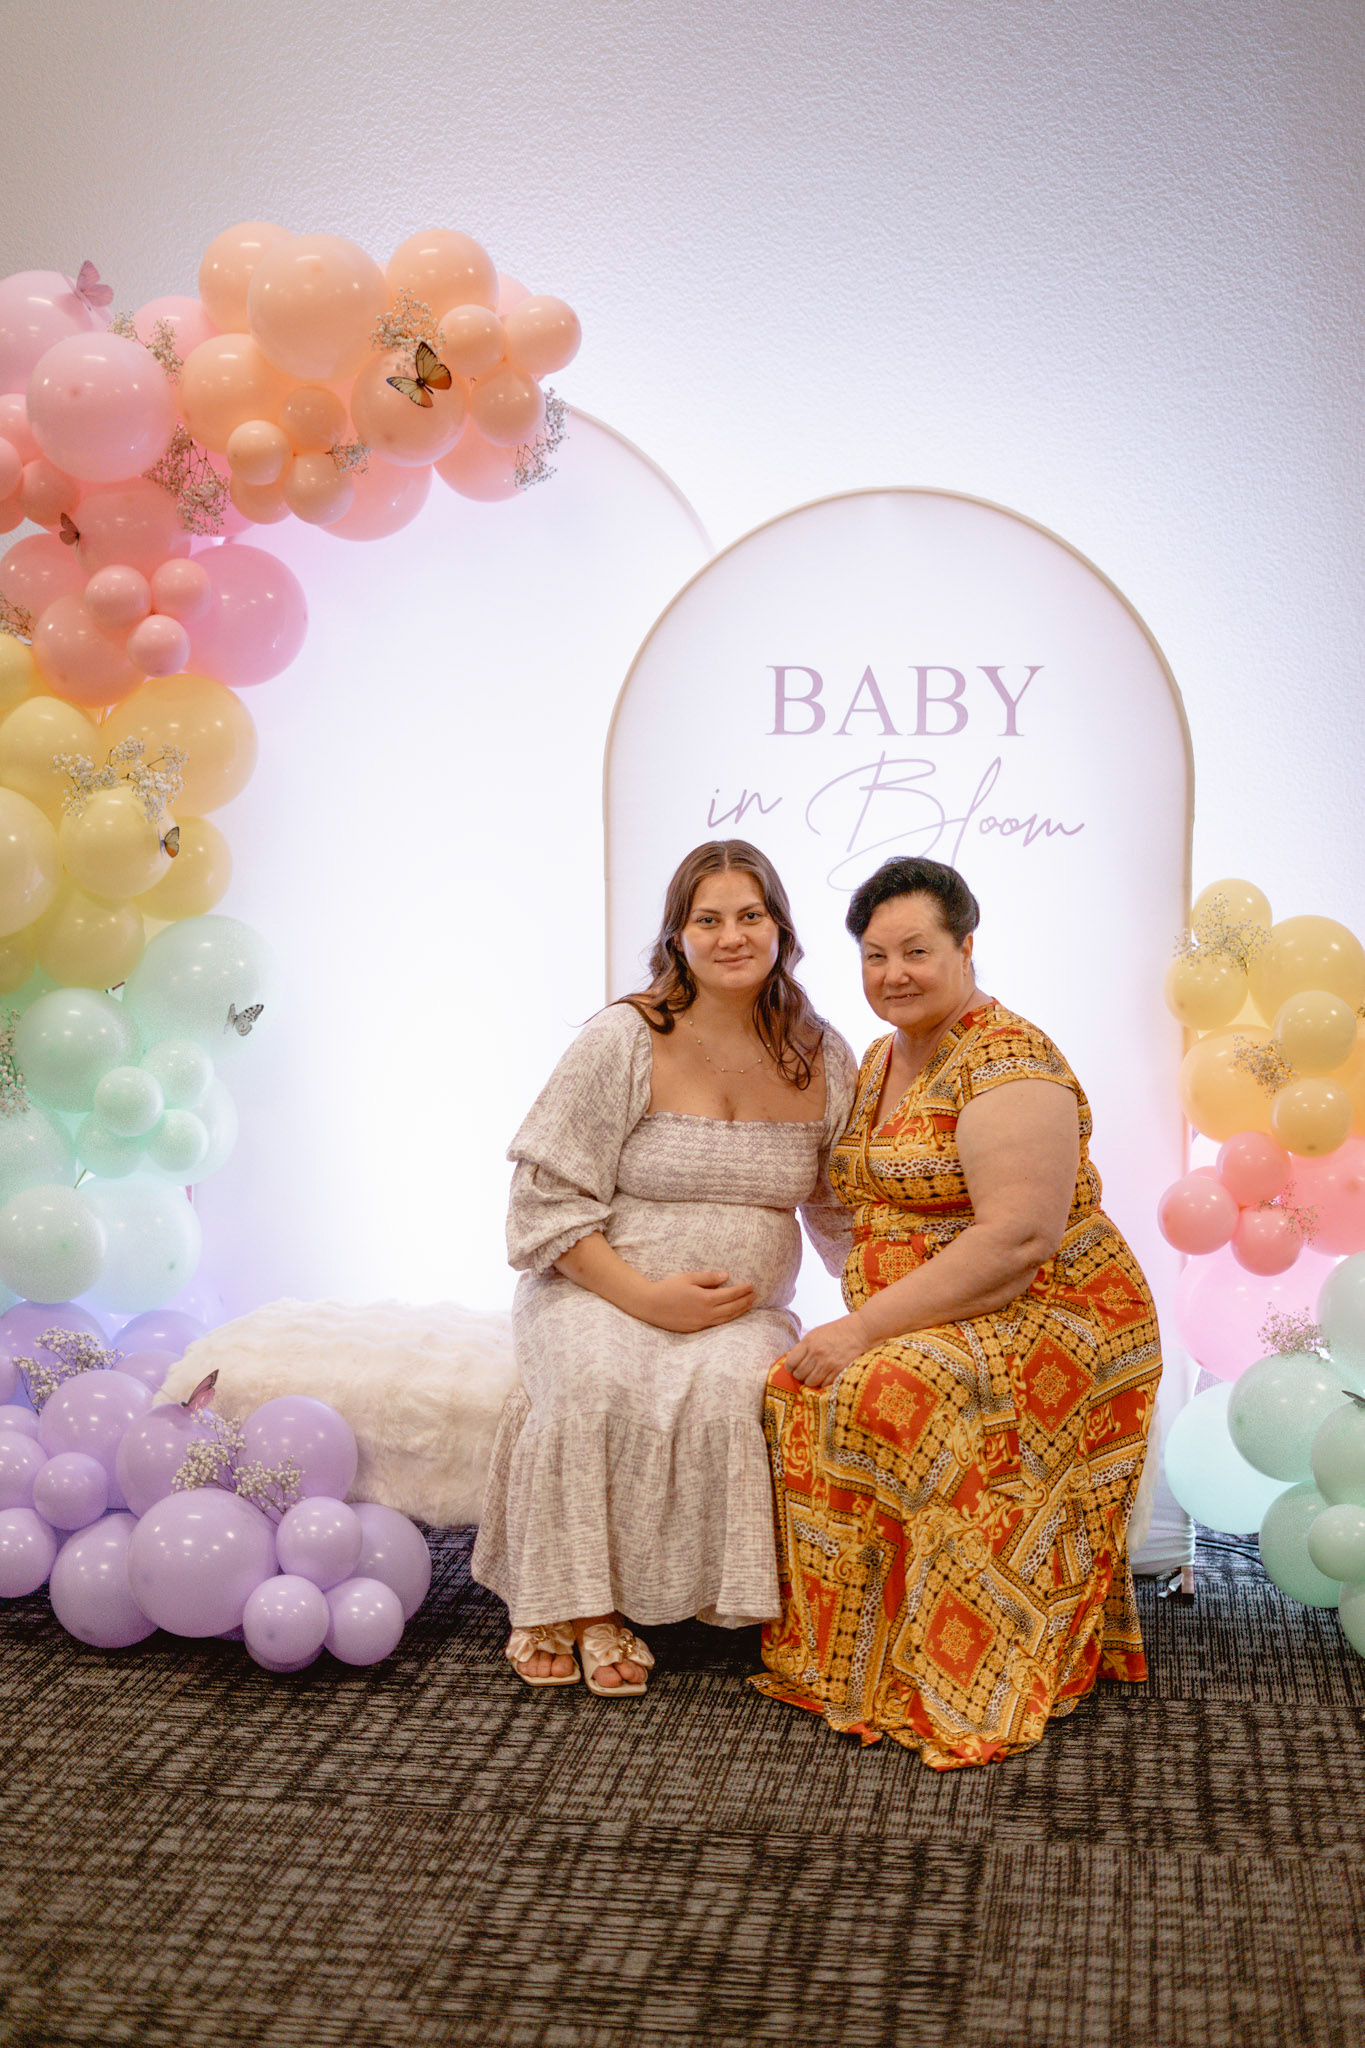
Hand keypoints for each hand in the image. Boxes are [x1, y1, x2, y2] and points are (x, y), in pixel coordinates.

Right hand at [638, 1269, 755, 1332]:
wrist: (650, 1306)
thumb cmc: (668, 1288)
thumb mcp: (688, 1278)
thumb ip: (708, 1278)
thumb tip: (726, 1276)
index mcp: (705, 1299)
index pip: (730, 1295)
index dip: (743, 1290)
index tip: (752, 1285)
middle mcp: (706, 1313)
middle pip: (732, 1308)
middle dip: (745, 1301)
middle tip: (756, 1295)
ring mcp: (701, 1323)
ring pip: (727, 1318)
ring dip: (740, 1311)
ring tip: (750, 1305)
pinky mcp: (696, 1329)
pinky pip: (717, 1324)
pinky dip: (728, 1319)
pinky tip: (732, 1315)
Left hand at [781, 1313, 869, 1388]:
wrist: (860, 1331)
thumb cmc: (837, 1332)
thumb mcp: (816, 1334)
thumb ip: (804, 1347)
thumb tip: (793, 1363)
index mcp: (808, 1342)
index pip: (790, 1362)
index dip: (790, 1368)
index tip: (793, 1368)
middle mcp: (817, 1354)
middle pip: (799, 1374)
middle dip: (800, 1376)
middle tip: (805, 1373)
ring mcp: (828, 1363)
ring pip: (810, 1382)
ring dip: (811, 1381)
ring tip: (815, 1376)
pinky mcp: (839, 1371)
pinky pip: (823, 1384)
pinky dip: (822, 1383)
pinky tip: (825, 1376)